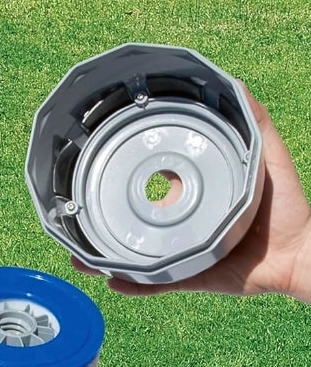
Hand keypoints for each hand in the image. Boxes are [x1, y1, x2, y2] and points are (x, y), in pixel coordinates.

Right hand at [73, 86, 310, 301]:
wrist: (297, 253)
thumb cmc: (285, 206)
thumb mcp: (267, 154)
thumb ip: (252, 120)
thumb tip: (235, 81)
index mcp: (195, 199)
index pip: (155, 187)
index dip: (130, 182)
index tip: (104, 169)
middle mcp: (183, 227)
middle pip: (135, 226)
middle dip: (104, 225)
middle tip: (78, 219)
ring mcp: (183, 254)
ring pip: (136, 257)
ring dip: (106, 258)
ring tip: (80, 257)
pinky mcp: (190, 278)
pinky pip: (156, 285)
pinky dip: (133, 285)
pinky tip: (110, 280)